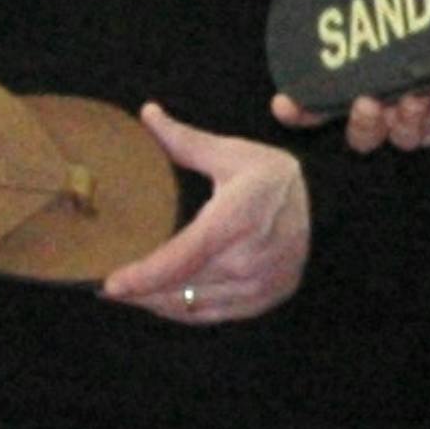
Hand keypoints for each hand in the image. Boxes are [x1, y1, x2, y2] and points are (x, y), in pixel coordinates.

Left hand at [101, 103, 309, 323]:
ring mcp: (259, 286)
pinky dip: (183, 311)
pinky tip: (160, 302)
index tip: (111, 284)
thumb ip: (184, 140)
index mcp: (236, 221)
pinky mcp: (263, 300)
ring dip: (157, 305)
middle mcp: (249, 260)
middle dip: (141, 293)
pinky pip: (212, 315)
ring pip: (195, 307)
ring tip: (127, 296)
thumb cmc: (271, 176)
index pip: (183, 258)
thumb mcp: (230, 153)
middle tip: (106, 288)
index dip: (145, 276)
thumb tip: (147, 113)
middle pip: (182, 288)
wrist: (323, 204)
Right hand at [277, 74, 429, 154]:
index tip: (283, 102)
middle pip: (359, 133)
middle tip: (367, 100)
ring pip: (396, 137)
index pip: (322, 104)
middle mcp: (388, 107)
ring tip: (411, 96)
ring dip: (400, 120)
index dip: (300, 109)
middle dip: (359, 121)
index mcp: (366, 80)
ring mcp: (417, 120)